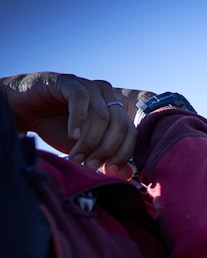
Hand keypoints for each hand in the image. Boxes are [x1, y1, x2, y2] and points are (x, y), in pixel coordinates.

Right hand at [1, 72, 136, 176]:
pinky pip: (81, 100)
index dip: (122, 153)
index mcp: (116, 109)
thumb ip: (105, 158)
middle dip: (106, 149)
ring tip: (77, 157)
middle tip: (90, 166)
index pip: (130, 132)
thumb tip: (128, 174)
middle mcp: (108, 95)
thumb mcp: (84, 147)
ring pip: (102, 116)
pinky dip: (79, 121)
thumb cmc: (57, 128)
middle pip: (119, 125)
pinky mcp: (69, 81)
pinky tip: (72, 136)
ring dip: (90, 141)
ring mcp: (90, 86)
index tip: (110, 171)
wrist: (24, 109)